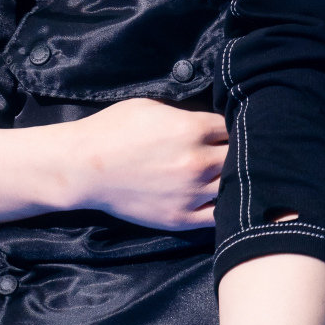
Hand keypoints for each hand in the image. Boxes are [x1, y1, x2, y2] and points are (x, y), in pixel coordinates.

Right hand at [69, 98, 227, 230]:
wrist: (85, 167)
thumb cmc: (114, 129)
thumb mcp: (153, 106)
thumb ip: (188, 113)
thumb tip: (212, 117)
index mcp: (191, 129)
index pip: (234, 126)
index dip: (235, 124)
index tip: (229, 128)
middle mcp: (196, 162)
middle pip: (239, 156)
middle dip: (238, 150)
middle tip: (235, 150)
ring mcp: (190, 194)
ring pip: (233, 186)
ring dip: (234, 178)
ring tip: (229, 173)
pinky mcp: (181, 218)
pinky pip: (218, 216)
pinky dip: (224, 206)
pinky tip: (220, 198)